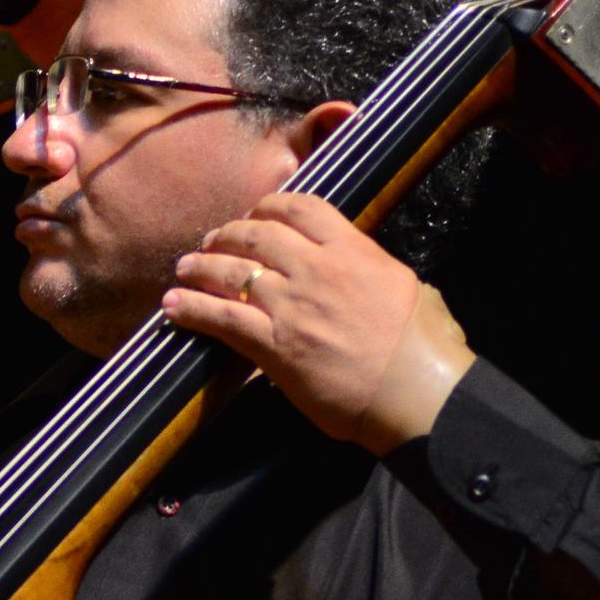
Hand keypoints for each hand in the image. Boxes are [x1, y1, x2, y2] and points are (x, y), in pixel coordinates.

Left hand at [163, 191, 475, 453]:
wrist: (417, 392)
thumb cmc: (426, 348)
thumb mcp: (411, 288)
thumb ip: (375, 271)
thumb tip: (362, 269)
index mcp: (354, 251)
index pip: (301, 208)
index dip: (269, 206)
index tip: (254, 214)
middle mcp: (318, 269)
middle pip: (257, 235)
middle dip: (227, 234)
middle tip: (212, 241)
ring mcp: (293, 306)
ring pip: (231, 272)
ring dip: (200, 267)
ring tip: (184, 268)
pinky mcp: (274, 345)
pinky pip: (220, 318)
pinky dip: (191, 308)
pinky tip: (172, 306)